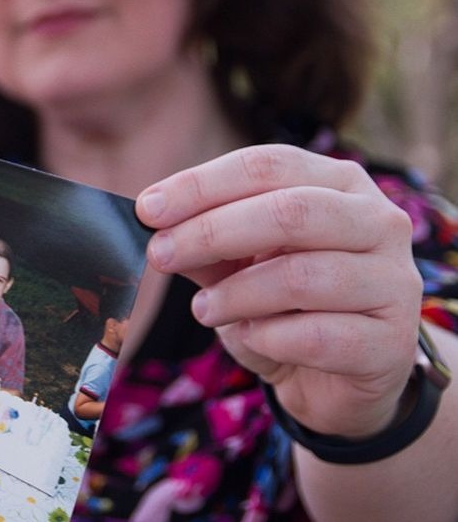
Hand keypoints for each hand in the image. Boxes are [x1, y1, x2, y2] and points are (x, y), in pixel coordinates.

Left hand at [136, 144, 423, 438]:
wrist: (335, 376)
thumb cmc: (285, 303)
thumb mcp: (239, 262)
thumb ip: (207, 239)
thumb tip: (153, 216)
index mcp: (338, 183)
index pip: (266, 165)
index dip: (201, 185)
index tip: (148, 209)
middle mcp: (376, 221)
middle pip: (288, 211)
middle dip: (210, 232)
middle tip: (159, 254)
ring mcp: (393, 281)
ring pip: (301, 276)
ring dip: (234, 294)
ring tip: (202, 309)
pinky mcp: (390, 343)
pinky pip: (317, 336)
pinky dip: (267, 337)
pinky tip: (248, 337)